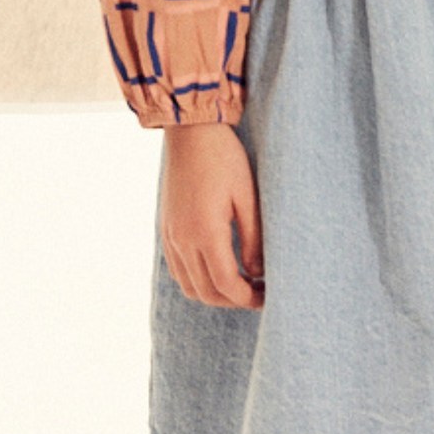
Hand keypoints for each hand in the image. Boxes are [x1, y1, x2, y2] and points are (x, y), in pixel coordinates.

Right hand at [162, 123, 264, 309]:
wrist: (191, 132)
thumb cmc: (224, 159)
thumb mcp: (248, 198)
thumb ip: (253, 239)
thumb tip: (258, 273)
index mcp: (205, 232)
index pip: (226, 284)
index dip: (247, 299)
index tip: (267, 297)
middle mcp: (182, 240)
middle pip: (206, 292)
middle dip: (233, 301)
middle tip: (258, 295)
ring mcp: (170, 235)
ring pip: (188, 285)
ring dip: (213, 293)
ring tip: (240, 285)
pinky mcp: (166, 228)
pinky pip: (177, 269)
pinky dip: (197, 280)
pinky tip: (217, 268)